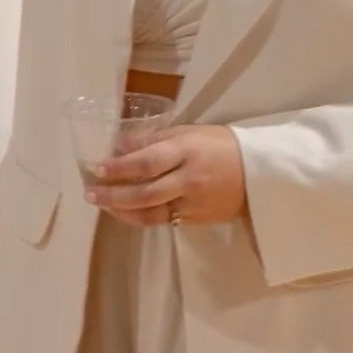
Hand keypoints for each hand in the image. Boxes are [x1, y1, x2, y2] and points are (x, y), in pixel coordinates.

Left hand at [85, 125, 248, 226]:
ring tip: (102, 204)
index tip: (96, 167)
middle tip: (90, 193)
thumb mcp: (190, 132)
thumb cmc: (221, 146)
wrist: (261, 175)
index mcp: (187, 152)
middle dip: (113, 195)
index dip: (120, 167)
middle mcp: (188, 180)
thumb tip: (119, 145)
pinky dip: (141, 217)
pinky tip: (125, 212)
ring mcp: (193, 204)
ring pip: (151, 213)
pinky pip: (163, 220)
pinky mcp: (196, 220)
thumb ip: (154, 139)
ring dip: (122, 210)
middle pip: (145, 192)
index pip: (147, 162)